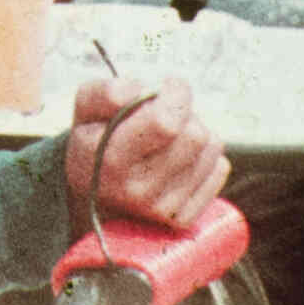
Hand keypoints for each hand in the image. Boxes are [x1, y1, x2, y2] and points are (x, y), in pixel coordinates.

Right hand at [62, 77, 228, 229]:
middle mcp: (139, 190)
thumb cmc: (95, 143)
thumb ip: (106, 91)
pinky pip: (218, 168)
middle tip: (166, 114)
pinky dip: (205, 155)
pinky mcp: (183, 218)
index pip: (166, 122)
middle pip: (195, 135)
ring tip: (171, 136)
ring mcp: (163, 208)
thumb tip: (140, 90)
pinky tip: (181, 157)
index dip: (175, 94)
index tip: (168, 85)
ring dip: (195, 131)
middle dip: (185, 113)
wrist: (92, 197)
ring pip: (211, 148)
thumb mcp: (85, 111)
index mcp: (112, 159)